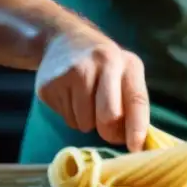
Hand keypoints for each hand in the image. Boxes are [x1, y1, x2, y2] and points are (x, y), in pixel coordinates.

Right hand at [36, 23, 149, 151]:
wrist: (63, 39)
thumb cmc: (102, 62)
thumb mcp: (124, 71)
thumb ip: (132, 102)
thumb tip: (135, 143)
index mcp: (124, 62)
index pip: (136, 99)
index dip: (137, 127)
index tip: (135, 147)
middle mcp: (99, 63)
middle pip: (108, 116)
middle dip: (109, 130)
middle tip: (106, 126)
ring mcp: (71, 72)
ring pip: (85, 123)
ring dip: (87, 121)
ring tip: (85, 98)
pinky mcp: (49, 85)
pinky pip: (66, 119)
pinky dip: (71, 115)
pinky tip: (70, 95)